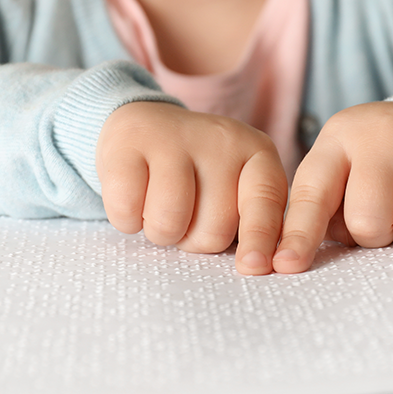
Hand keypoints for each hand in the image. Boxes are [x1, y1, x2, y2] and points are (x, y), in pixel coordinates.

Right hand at [96, 101, 287, 274]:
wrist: (143, 126)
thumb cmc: (197, 175)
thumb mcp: (236, 190)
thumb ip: (255, 225)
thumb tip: (260, 266)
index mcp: (258, 153)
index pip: (266, 202)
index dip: (261, 239)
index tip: (254, 267)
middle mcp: (221, 139)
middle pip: (214, 230)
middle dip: (194, 238)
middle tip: (186, 212)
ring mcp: (173, 137)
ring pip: (169, 223)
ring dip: (160, 232)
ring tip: (160, 206)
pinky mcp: (128, 142)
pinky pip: (127, 210)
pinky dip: (127, 219)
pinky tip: (134, 195)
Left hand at [272, 101, 392, 272]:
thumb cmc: (385, 162)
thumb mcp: (345, 171)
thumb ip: (321, 211)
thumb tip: (292, 261)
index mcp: (337, 140)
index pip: (311, 195)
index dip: (299, 235)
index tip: (286, 266)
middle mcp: (378, 133)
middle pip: (367, 221)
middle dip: (378, 234)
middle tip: (390, 213)